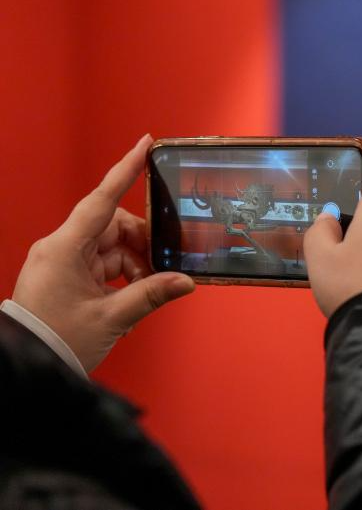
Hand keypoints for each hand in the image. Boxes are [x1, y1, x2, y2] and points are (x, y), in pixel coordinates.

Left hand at [12, 134, 194, 371]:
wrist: (26, 365)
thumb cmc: (56, 340)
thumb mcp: (111, 318)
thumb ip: (152, 294)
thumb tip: (185, 281)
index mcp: (64, 249)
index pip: (101, 199)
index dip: (125, 170)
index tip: (145, 145)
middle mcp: (61, 248)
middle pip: (114, 226)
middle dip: (143, 243)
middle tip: (164, 267)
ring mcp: (62, 262)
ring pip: (112, 246)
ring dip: (135, 265)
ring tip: (146, 292)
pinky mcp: (65, 276)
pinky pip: (103, 263)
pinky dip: (123, 275)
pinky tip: (133, 297)